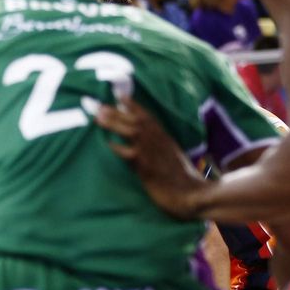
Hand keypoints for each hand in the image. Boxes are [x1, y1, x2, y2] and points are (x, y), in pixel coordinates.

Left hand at [96, 93, 206, 219]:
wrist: (191, 194)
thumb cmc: (180, 179)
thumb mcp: (170, 157)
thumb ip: (158, 147)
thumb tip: (140, 145)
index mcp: (164, 138)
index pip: (147, 116)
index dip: (133, 105)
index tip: (119, 94)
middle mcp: (159, 141)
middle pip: (136, 120)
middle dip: (117, 111)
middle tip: (98, 105)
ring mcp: (153, 153)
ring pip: (132, 131)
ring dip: (115, 123)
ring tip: (98, 117)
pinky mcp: (147, 167)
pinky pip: (130, 155)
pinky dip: (119, 148)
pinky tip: (107, 144)